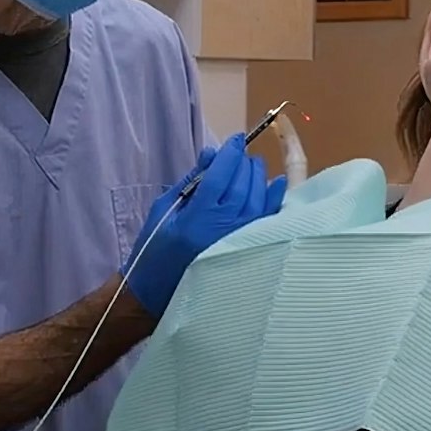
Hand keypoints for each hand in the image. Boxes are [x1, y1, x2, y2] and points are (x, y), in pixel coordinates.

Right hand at [125, 133, 286, 316]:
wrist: (156, 292)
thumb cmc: (155, 248)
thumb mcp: (165, 208)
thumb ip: (191, 179)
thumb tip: (212, 153)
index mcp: (197, 216)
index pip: (221, 175)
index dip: (230, 153)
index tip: (236, 139)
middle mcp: (222, 228)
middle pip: (242, 184)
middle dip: (243, 162)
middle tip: (240, 152)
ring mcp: (239, 240)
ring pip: (258, 199)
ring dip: (258, 176)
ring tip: (252, 165)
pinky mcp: (247, 251)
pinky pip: (267, 219)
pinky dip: (273, 198)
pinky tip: (275, 183)